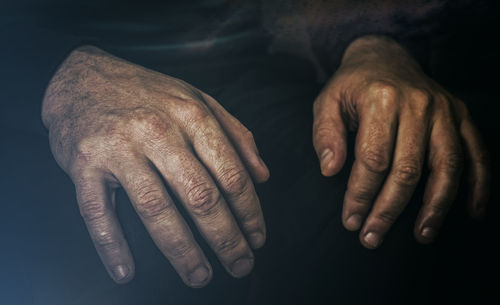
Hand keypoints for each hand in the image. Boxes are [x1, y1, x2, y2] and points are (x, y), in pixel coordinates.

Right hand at [42, 46, 268, 285]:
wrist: (82, 76)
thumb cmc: (148, 93)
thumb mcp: (199, 100)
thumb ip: (237, 133)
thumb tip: (264, 174)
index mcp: (192, 116)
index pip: (231, 173)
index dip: (249, 212)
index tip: (257, 238)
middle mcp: (158, 131)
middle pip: (200, 196)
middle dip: (225, 238)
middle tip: (240, 266)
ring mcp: (118, 148)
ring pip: (156, 209)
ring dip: (181, 251)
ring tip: (200, 276)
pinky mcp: (83, 164)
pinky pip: (97, 212)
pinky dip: (112, 246)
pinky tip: (127, 272)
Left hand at [312, 36, 489, 248]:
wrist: (385, 56)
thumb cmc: (352, 85)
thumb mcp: (327, 102)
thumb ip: (325, 134)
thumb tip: (330, 171)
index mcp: (381, 98)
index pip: (372, 159)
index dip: (360, 195)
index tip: (350, 220)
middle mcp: (418, 103)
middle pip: (407, 169)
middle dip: (388, 209)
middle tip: (372, 237)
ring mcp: (445, 110)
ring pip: (446, 166)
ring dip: (434, 206)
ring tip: (422, 235)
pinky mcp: (461, 115)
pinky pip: (476, 152)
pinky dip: (478, 185)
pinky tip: (470, 212)